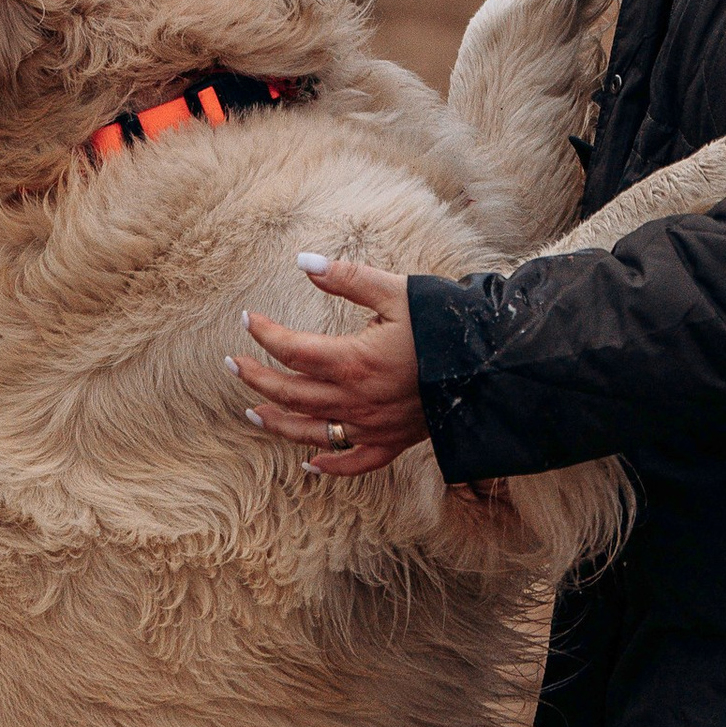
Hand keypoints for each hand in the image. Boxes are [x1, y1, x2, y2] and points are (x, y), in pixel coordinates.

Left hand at [231, 255, 428, 475]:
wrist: (493, 364)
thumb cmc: (444, 323)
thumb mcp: (396, 291)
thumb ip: (347, 277)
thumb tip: (304, 261)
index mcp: (354, 361)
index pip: (291, 350)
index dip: (264, 334)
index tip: (248, 319)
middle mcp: (357, 400)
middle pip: (291, 394)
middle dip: (256, 379)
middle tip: (232, 365)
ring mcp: (374, 426)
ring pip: (311, 433)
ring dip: (277, 424)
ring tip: (251, 413)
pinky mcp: (394, 442)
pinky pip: (355, 463)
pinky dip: (330, 466)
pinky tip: (310, 465)